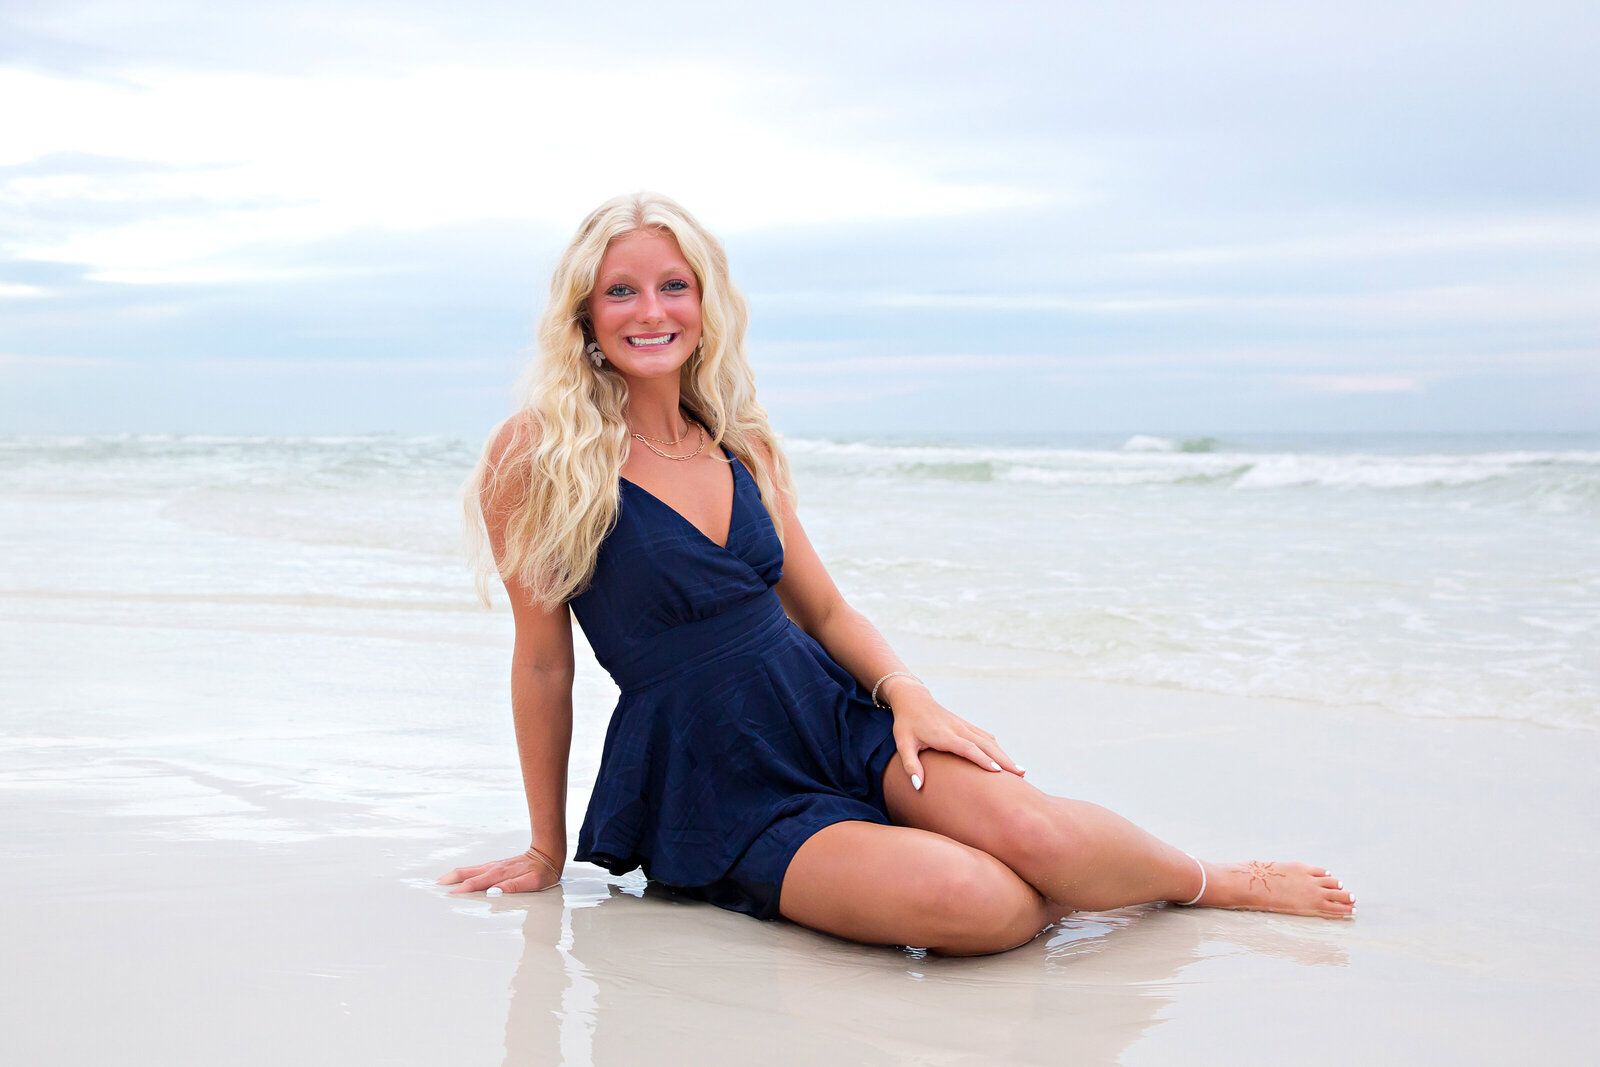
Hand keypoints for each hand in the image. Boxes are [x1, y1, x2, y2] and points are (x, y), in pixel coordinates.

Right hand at [437, 847, 561, 894]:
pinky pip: (476, 868)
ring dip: (455, 874)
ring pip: (471, 869)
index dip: (463, 889)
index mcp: (500, 874)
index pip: (477, 883)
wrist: (547, 855)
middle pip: (468, 873)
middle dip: (452, 879)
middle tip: (436, 884)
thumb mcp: (532, 883)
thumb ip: (513, 887)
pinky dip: (465, 871)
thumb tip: (494, 892)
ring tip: (442, 879)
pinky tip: (461, 874)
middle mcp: (495, 868)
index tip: (450, 895)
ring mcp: (495, 865)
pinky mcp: (497, 865)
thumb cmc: (541, 873)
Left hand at [885, 682, 1023, 789]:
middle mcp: (957, 729)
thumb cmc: (906, 724)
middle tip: (1021, 774)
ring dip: (1005, 755)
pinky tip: (1005, 758)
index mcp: (943, 735)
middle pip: (985, 745)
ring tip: (1020, 770)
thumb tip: (918, 787)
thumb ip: (910, 765)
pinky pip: (984, 736)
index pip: (967, 748)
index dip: (982, 759)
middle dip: (1004, 760)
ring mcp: (963, 725)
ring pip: (989, 741)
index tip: (998, 771)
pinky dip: (997, 748)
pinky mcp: (966, 725)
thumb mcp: (902, 744)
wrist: (913, 699)